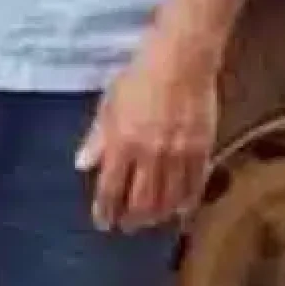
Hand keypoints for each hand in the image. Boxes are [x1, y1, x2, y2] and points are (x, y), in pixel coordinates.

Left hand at [76, 25, 221, 231]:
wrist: (182, 59)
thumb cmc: (140, 76)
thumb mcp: (110, 102)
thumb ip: (97, 137)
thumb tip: (82, 164)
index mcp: (123, 143)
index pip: (111, 188)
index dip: (105, 210)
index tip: (103, 223)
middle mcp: (150, 155)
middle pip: (141, 201)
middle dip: (132, 219)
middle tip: (127, 226)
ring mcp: (178, 155)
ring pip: (168, 200)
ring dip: (157, 216)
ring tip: (150, 221)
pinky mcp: (202, 151)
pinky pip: (194, 186)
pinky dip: (186, 203)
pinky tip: (180, 211)